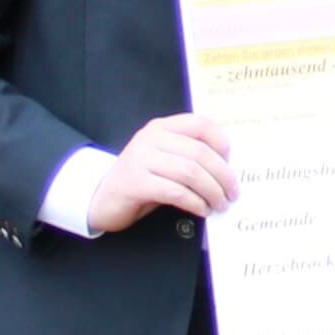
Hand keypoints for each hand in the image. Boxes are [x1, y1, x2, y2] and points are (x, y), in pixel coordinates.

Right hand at [89, 114, 236, 231]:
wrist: (101, 197)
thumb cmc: (141, 180)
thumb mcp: (164, 160)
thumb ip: (187, 155)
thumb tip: (227, 168)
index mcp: (161, 127)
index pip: (200, 124)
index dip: (221, 142)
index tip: (231, 162)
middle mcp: (150, 138)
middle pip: (199, 152)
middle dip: (223, 175)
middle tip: (233, 193)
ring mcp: (140, 159)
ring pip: (190, 172)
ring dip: (212, 191)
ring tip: (220, 204)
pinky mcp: (135, 183)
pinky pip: (175, 192)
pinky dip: (195, 203)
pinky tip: (202, 210)